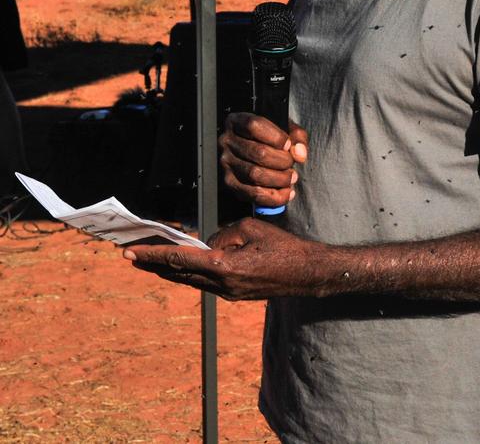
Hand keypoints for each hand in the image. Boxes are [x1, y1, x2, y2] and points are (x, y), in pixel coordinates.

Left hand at [123, 217, 320, 299]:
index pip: (180, 259)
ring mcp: (227, 294)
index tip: (131, 252)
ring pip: (189, 280)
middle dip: (153, 264)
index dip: (153, 255)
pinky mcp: (234, 295)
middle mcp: (222, 285)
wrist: (306, 274)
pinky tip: (179, 265)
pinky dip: (187, 272)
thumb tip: (207, 244)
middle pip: (178, 274)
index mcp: (224, 267)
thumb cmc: (283, 247)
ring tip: (147, 260)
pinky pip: (203, 282)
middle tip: (129, 255)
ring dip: (168, 270)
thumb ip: (222, 235)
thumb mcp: (250, 229)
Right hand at [219, 113, 307, 207]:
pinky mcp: (229, 183)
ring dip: (280, 180)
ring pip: (255, 175)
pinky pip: (252, 194)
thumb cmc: (268, 138)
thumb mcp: (283, 128)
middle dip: (282, 161)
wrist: (251, 150)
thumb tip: (300, 154)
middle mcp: (227, 141)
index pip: (254, 126)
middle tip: (292, 165)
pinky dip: (273, 197)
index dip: (276, 137)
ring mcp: (226, 163)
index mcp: (237, 121)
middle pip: (258, 153)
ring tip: (292, 178)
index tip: (288, 145)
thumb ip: (296, 136)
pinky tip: (286, 193)